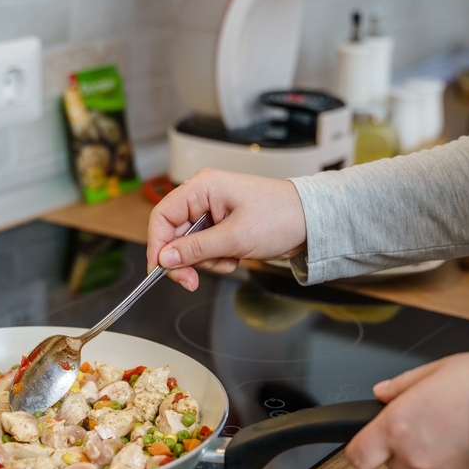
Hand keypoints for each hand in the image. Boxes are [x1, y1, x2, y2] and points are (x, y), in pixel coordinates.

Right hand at [146, 168, 306, 290]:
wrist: (311, 223)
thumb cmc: (281, 217)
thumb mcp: (235, 237)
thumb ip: (196, 249)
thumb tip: (165, 258)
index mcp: (202, 187)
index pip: (162, 216)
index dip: (157, 245)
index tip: (160, 270)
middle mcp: (203, 197)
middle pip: (173, 234)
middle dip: (185, 260)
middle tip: (192, 281)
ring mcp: (212, 213)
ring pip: (189, 246)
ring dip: (205, 261)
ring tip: (230, 258)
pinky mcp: (222, 228)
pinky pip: (205, 250)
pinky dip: (217, 260)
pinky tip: (236, 256)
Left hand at [345, 351, 468, 468]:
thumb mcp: (438, 368)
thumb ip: (403, 385)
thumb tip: (383, 393)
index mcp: (400, 426)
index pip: (358, 455)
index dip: (359, 447)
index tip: (364, 439)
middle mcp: (416, 455)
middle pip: (391, 460)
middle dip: (400, 443)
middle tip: (425, 419)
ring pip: (422, 465)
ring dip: (429, 450)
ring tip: (454, 423)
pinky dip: (454, 458)